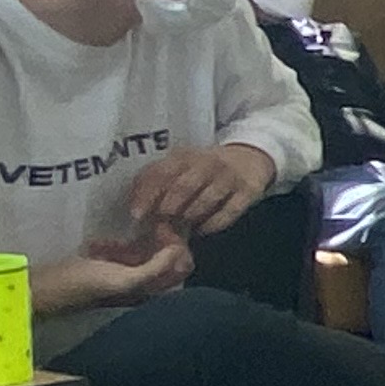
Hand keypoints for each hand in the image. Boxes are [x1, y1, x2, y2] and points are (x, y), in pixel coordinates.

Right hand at [31, 239, 192, 315]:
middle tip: (148, 223)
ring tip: (123, 232)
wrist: (42, 289)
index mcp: (150, 292)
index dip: (178, 246)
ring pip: (143, 253)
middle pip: (166, 258)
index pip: (182, 266)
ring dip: (134, 241)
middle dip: (159, 240)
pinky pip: (119, 253)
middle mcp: (141, 286)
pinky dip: (113, 246)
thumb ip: (154, 269)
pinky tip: (96, 245)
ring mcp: (121, 277)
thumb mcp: (123, 279)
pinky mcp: (102, 269)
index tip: (161, 228)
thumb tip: (177, 251)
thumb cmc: (83, 286)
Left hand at [126, 141, 270, 233]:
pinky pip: (227, 213)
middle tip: (161, 226)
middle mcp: (206, 163)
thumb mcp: (179, 167)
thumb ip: (157, 183)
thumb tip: (136, 211)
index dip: (146, 195)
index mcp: (183, 156)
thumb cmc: (203, 169)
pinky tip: (202, 229)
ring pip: (205, 201)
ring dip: (189, 218)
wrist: (248, 159)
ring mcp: (229, 177)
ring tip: (181, 228)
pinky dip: (211, 225)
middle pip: (182, 188)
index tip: (136, 215)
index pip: (161, 173)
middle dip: (168, 209)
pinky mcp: (248, 192)